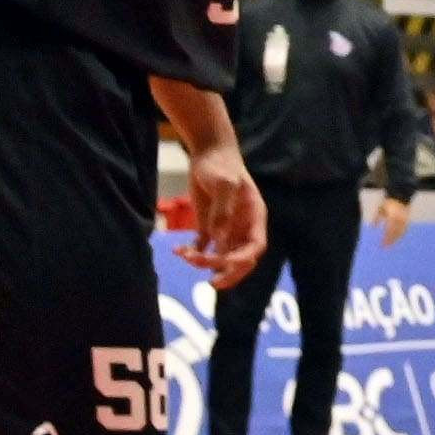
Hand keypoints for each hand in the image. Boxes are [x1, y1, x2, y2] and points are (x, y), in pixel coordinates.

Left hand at [184, 139, 267, 285]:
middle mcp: (241, 226)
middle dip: (228, 272)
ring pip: (221, 257)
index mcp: (254, 217)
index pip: (255, 246)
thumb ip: (223, 211)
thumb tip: (218, 240)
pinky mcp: (208, 226)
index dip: (244, 260)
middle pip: (241, 258)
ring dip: (205, 263)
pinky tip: (178, 251)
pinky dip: (192, 253)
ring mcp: (225, 227)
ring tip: (186, 257)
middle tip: (211, 282)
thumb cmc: (221, 165)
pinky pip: (202, 247)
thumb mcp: (225, 183)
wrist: (208, 153)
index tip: (226, 263)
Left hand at [377, 194, 414, 248]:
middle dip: (390, 241)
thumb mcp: (380, 209)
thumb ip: (377, 218)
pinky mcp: (407, 220)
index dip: (385, 239)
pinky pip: (404, 230)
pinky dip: (400, 235)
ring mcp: (404, 220)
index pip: (389, 231)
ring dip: (395, 239)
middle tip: (385, 247)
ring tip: (390, 245)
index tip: (381, 245)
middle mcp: (399, 220)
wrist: (400, 196)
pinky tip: (396, 239)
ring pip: (400, 233)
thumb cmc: (388, 202)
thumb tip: (373, 227)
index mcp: (392, 217)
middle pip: (395, 233)